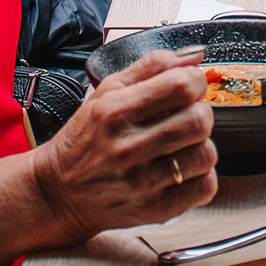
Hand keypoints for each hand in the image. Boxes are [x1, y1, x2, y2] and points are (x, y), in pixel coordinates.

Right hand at [27, 48, 217, 244]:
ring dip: (201, 146)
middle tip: (186, 117)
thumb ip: (150, 67)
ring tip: (183, 145)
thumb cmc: (86, 139)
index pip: (181, 86)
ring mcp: (142, 181)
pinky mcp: (155, 208)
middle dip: (200, 113)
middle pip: (199, 120)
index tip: (190, 87)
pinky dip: (201, 176)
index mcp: (115, 111)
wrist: (59, 192)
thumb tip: (192, 57)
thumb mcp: (106, 91)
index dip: (195, 82)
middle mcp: (128, 147)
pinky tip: (182, 170)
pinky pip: (204, 188)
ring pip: (206, 154)